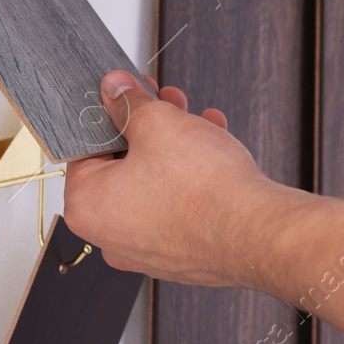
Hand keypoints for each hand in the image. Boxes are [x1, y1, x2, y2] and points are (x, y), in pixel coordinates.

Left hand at [63, 71, 292, 285]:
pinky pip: (177, 205)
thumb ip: (129, 102)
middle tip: (163, 101)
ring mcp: (148, 249)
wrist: (257, 233)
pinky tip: (212, 144)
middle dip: (147, 126)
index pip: (85, 149)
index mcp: (87, 208)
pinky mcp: (182, 254)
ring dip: (173, 145)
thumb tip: (115, 88)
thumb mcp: (156, 123)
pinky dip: (191, 175)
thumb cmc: (202, 189)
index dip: (109, 113)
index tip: (125, 95)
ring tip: (196, 119)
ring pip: (152, 183)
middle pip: (121, 165)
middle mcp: (111, 237)